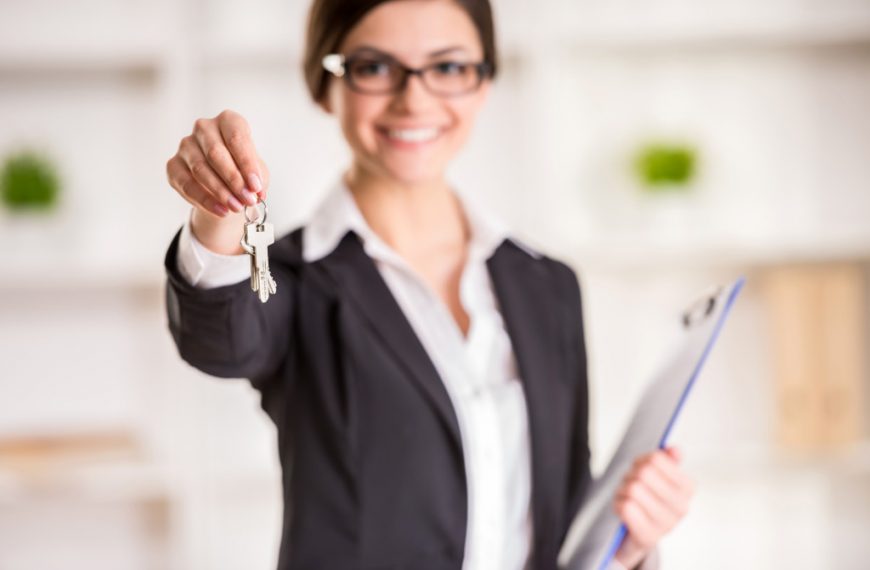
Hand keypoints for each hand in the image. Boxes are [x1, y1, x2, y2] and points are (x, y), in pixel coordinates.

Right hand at [166, 109, 269, 217]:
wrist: (225, 184)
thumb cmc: (243, 171)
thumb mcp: (256, 172)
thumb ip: (257, 178)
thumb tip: (255, 192)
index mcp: (228, 121)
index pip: (236, 137)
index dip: (247, 164)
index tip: (256, 186)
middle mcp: (204, 128)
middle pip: (215, 153)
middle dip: (233, 180)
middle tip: (247, 200)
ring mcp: (186, 145)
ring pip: (200, 169)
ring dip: (220, 192)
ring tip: (236, 207)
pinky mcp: (173, 165)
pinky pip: (187, 184)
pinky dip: (205, 200)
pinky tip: (221, 210)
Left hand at [612, 446, 693, 568]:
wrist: (638, 535)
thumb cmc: (648, 500)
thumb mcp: (659, 478)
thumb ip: (668, 461)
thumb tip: (674, 449)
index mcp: (688, 488)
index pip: (656, 459)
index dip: (641, 460)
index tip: (639, 468)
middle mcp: (682, 507)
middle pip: (644, 473)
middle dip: (630, 475)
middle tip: (630, 484)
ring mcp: (667, 524)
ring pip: (634, 489)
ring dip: (622, 490)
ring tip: (626, 497)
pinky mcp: (649, 537)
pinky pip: (626, 507)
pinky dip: (618, 504)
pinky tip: (623, 509)